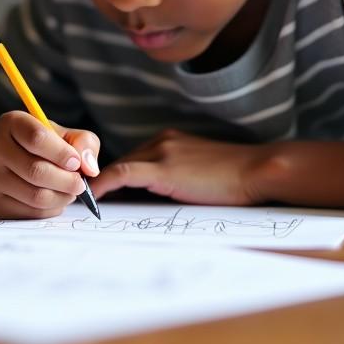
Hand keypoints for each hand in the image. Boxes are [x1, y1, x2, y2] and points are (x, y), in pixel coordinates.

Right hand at [0, 110, 100, 218]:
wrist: (5, 165)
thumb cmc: (40, 147)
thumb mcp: (63, 135)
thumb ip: (83, 143)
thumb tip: (90, 168)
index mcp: (11, 123)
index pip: (37, 138)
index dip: (62, 153)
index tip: (76, 163)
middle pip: (36, 170)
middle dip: (67, 181)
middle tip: (80, 184)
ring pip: (35, 196)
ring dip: (62, 198)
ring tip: (68, 191)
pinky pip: (30, 213)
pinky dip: (50, 210)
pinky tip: (52, 199)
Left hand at [90, 129, 272, 205]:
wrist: (258, 170)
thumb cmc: (236, 178)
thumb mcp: (199, 171)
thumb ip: (175, 177)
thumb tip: (151, 198)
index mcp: (170, 140)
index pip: (133, 158)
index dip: (115, 177)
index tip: (101, 193)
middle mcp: (162, 141)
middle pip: (123, 162)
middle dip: (105, 182)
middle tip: (88, 201)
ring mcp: (162, 152)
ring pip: (119, 166)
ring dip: (101, 185)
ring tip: (86, 202)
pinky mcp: (164, 169)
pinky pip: (123, 174)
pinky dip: (104, 185)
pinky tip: (93, 197)